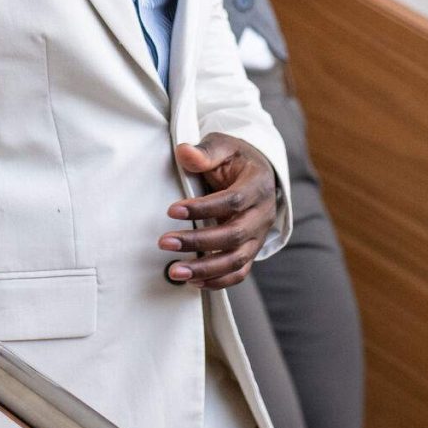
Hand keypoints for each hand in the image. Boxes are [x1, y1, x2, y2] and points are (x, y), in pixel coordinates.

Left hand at [158, 134, 281, 288]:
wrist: (256, 173)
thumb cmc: (236, 160)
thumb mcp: (223, 146)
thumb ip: (205, 152)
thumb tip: (184, 152)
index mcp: (258, 185)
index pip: (232, 201)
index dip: (203, 208)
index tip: (172, 210)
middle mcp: (262, 214)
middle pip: (234, 235)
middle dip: (197, 242)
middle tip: (165, 242)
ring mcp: (258, 236)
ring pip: (237, 260)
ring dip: (205, 269)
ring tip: (175, 271)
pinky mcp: (251, 250)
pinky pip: (239, 272)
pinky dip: (218, 281)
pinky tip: (193, 281)